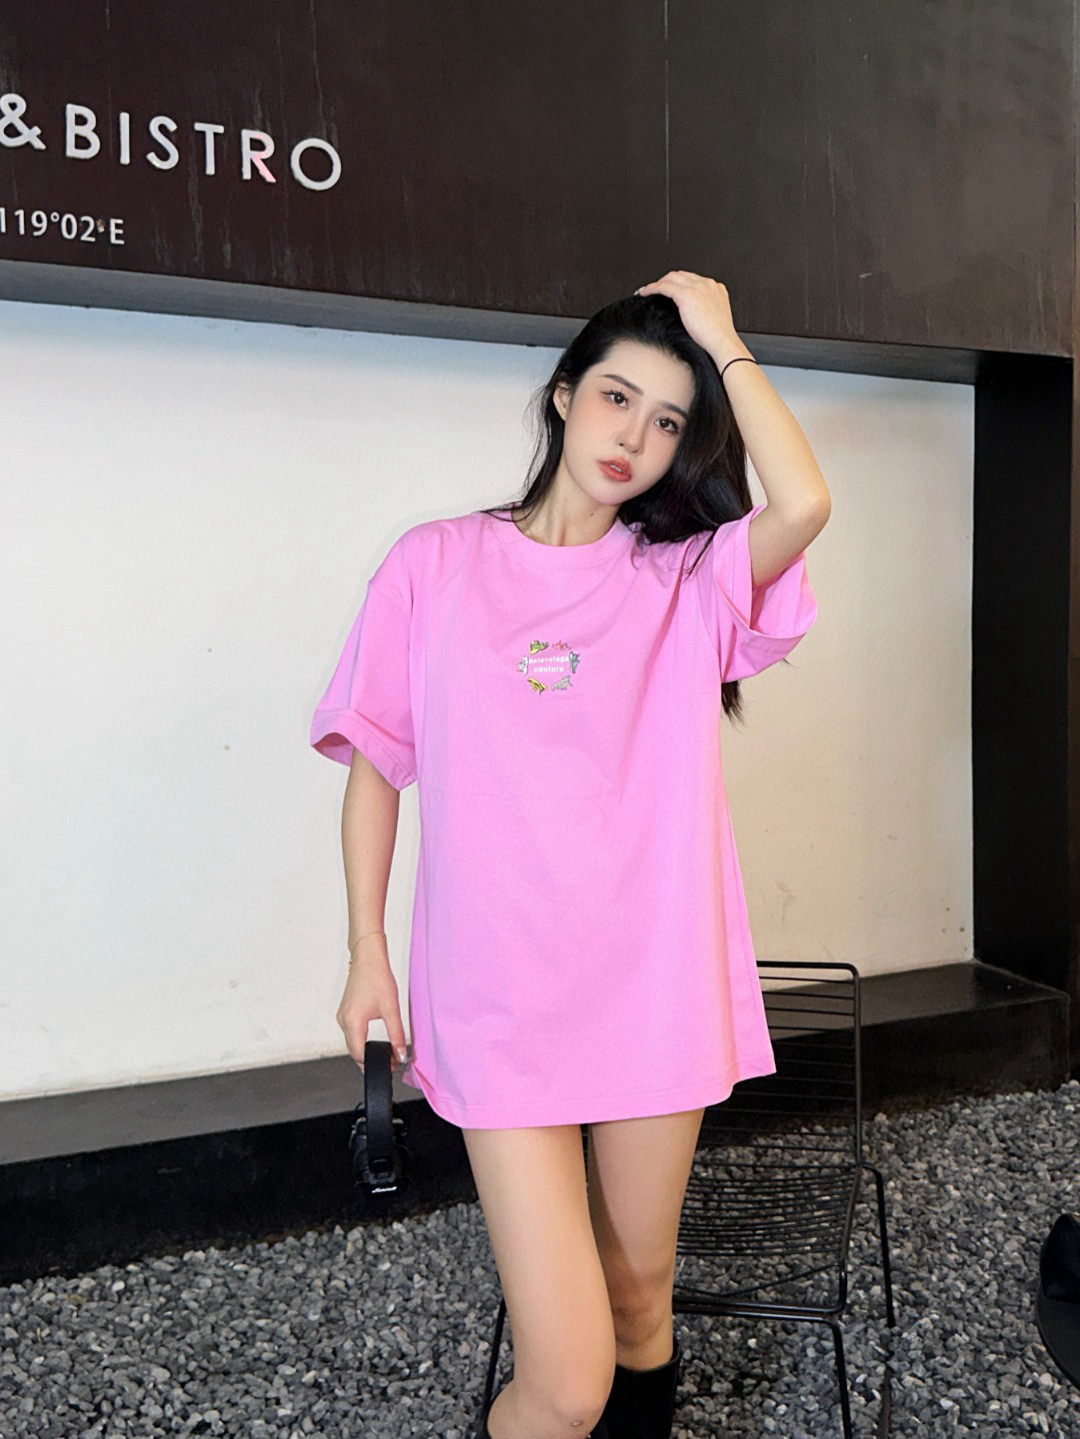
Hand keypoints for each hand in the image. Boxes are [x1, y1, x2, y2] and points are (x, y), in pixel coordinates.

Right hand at [337, 935, 409, 1073]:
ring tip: (386, 1052)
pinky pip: (351, 1033)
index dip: (373, 1064)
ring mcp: (342, 1016)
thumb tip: (400, 1054)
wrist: (367, 958)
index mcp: (353, 1021)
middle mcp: (343, 1021)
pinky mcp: (344, 1012)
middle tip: (391, 1062)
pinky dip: (361, 1040)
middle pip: (354, 1051)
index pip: (359, 1054)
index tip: (389, 1067)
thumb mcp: (391, 1008)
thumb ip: (396, 1035)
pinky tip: (374, 1041)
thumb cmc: (377, 978)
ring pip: (352, 1043)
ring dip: (365, 1050)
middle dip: (370, 1060)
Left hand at [634, 271, 747, 364]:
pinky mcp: (686, 294)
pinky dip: (652, 288)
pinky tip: (644, 293)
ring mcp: (697, 287)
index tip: (670, 289)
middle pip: (681, 275)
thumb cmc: (718, 337)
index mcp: (715, 288)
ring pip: (671, 277)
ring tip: (648, 291)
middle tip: (656, 289)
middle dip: (667, 280)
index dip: (678, 283)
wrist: (722, 341)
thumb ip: (704, 309)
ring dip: (658, 282)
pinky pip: (663, 286)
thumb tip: (691, 314)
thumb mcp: (713, 317)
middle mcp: (706, 284)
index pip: (692, 279)